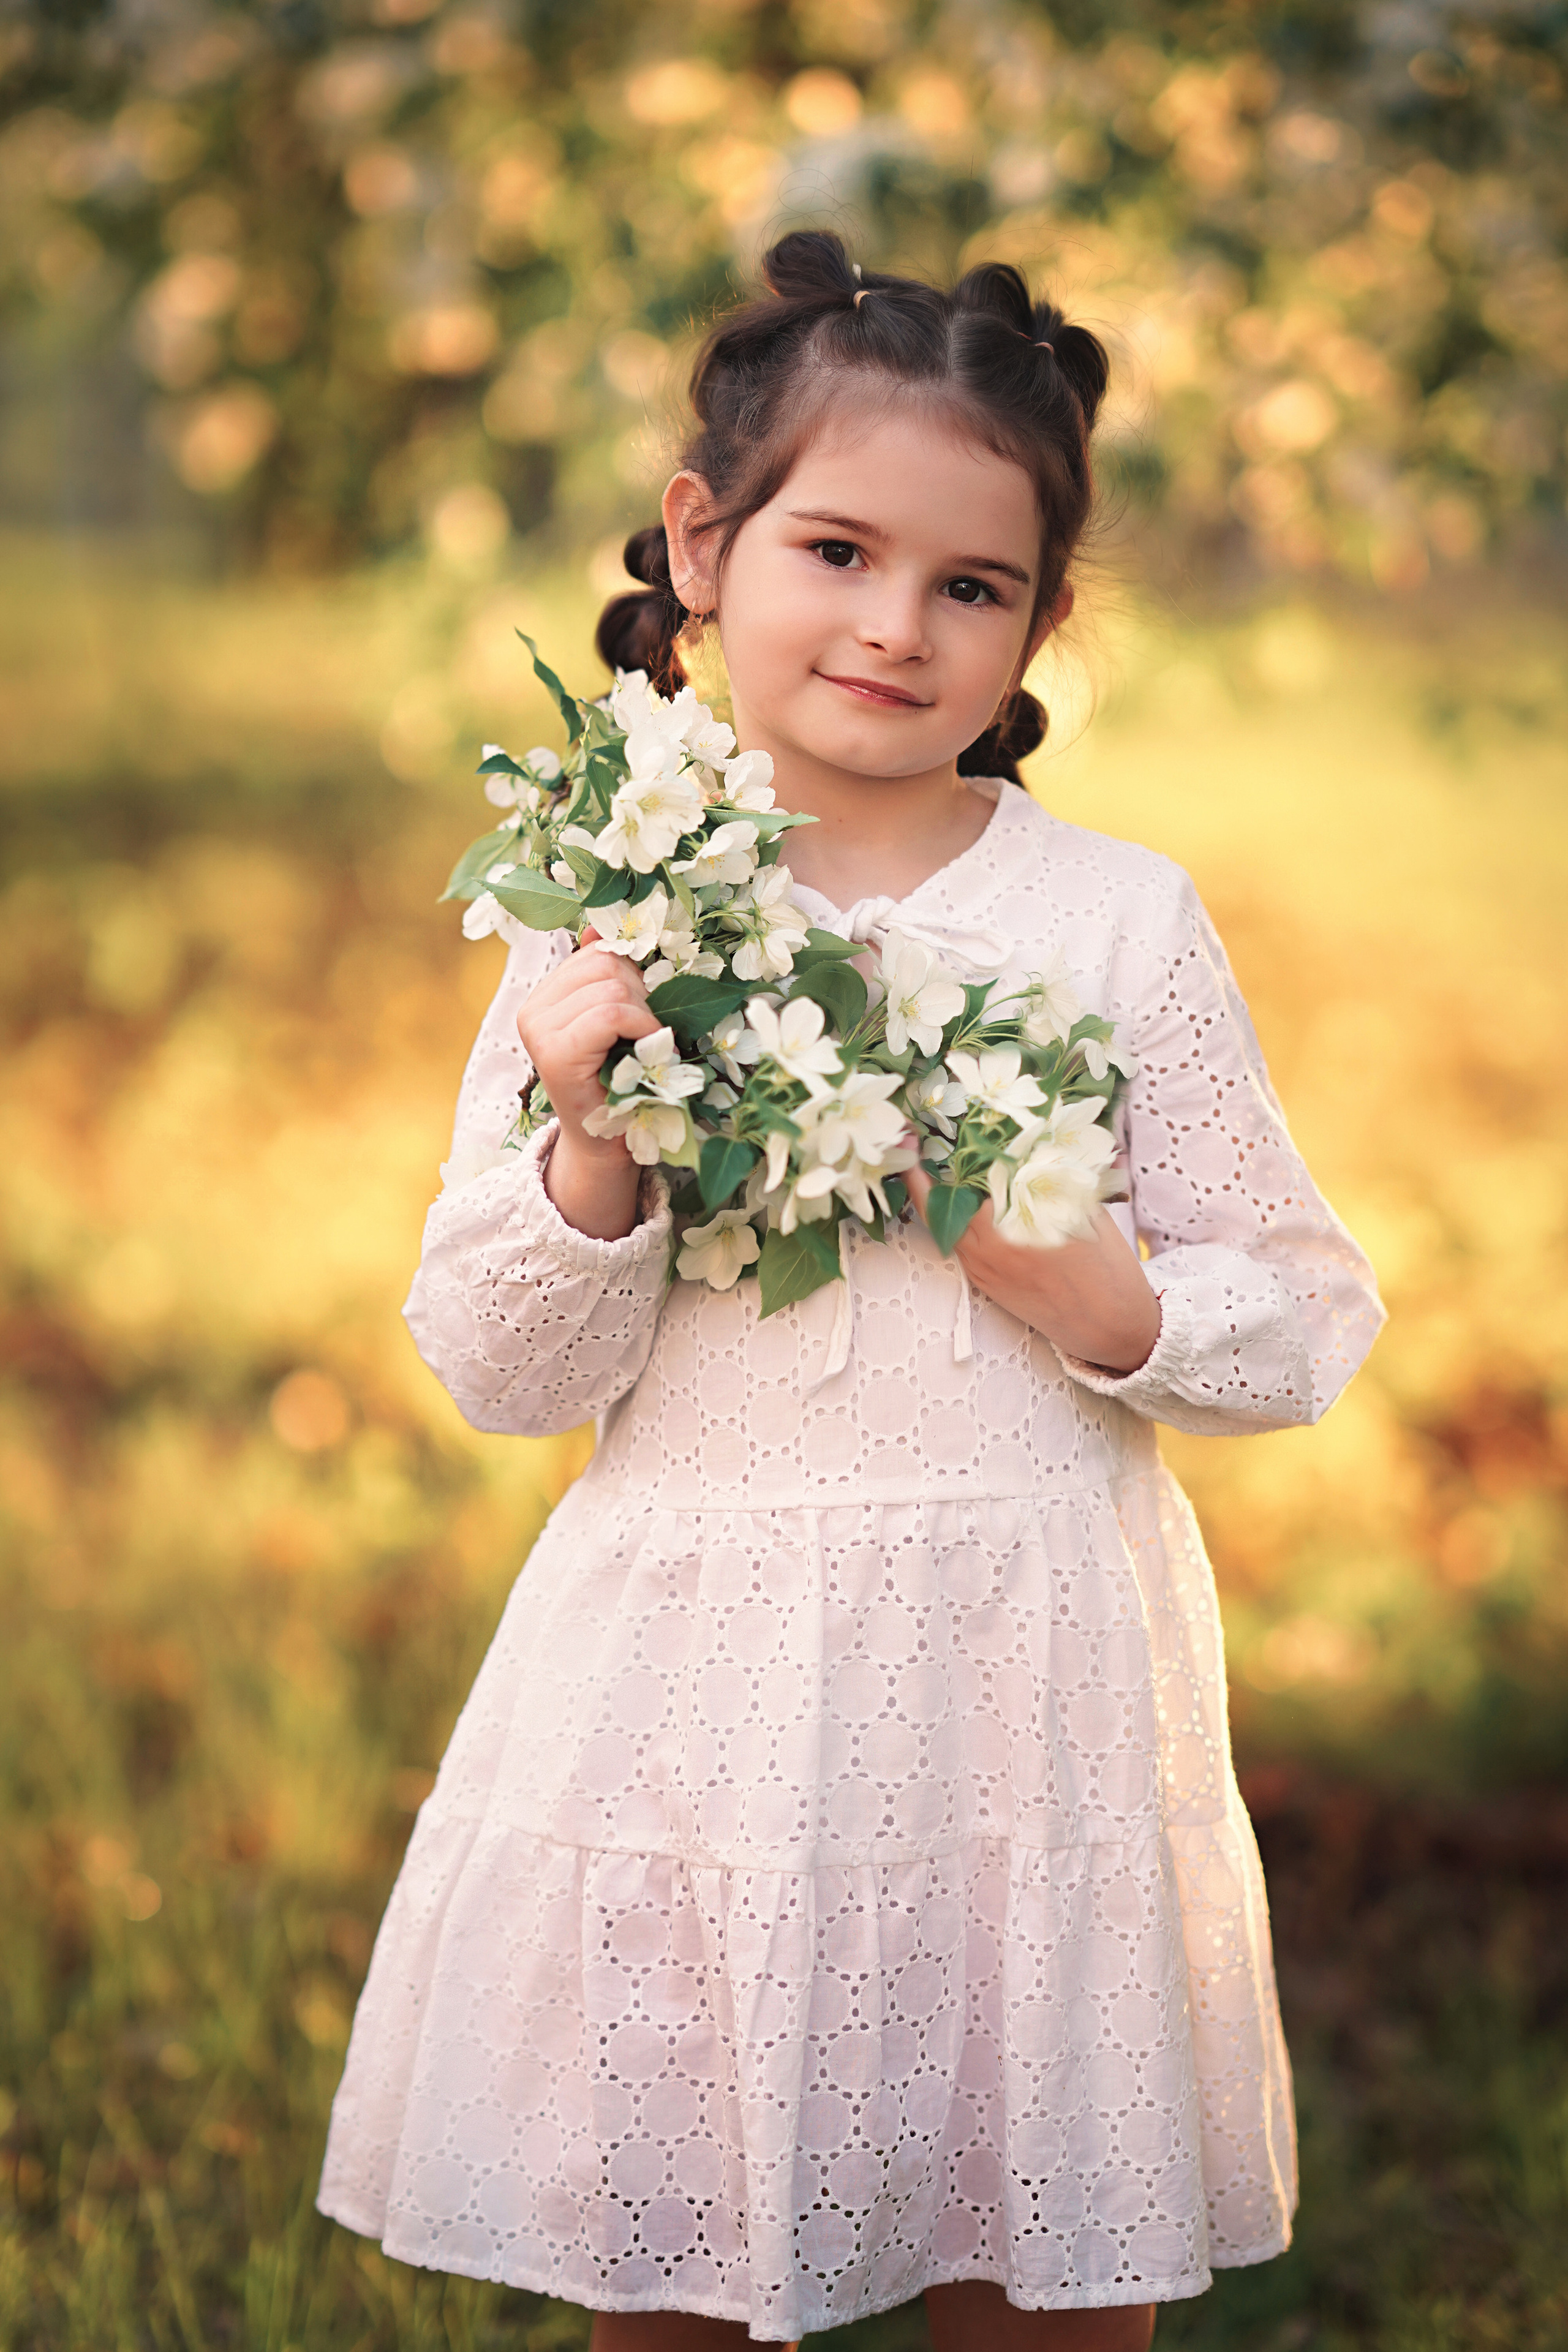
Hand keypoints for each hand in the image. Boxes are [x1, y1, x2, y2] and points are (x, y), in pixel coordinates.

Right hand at [516, 931, 661, 1239]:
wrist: (609, 1144)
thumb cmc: (621, 1082)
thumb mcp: (617, 1021)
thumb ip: (607, 977)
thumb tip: (595, 929)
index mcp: (545, 995)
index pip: (598, 952)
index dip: (635, 976)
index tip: (645, 1012)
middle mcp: (532, 1009)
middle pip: (605, 963)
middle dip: (641, 993)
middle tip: (647, 1034)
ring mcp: (539, 1030)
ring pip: (611, 986)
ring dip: (644, 1015)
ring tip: (644, 1047)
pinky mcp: (555, 1053)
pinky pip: (610, 1013)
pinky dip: (642, 1027)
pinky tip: (649, 1050)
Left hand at [903, 1164, 1160, 1374]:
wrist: (1112, 1330)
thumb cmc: (1109, 1269)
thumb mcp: (1089, 1213)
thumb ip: (1058, 1179)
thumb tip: (1037, 1141)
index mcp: (1017, 1229)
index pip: (964, 1185)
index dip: (936, 1160)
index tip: (912, 1137)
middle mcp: (992, 1251)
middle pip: (939, 1207)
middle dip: (922, 1176)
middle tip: (910, 1145)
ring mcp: (986, 1271)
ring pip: (944, 1229)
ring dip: (934, 1199)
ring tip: (923, 1167)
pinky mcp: (987, 1285)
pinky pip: (958, 1247)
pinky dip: (952, 1221)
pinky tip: (958, 1203)